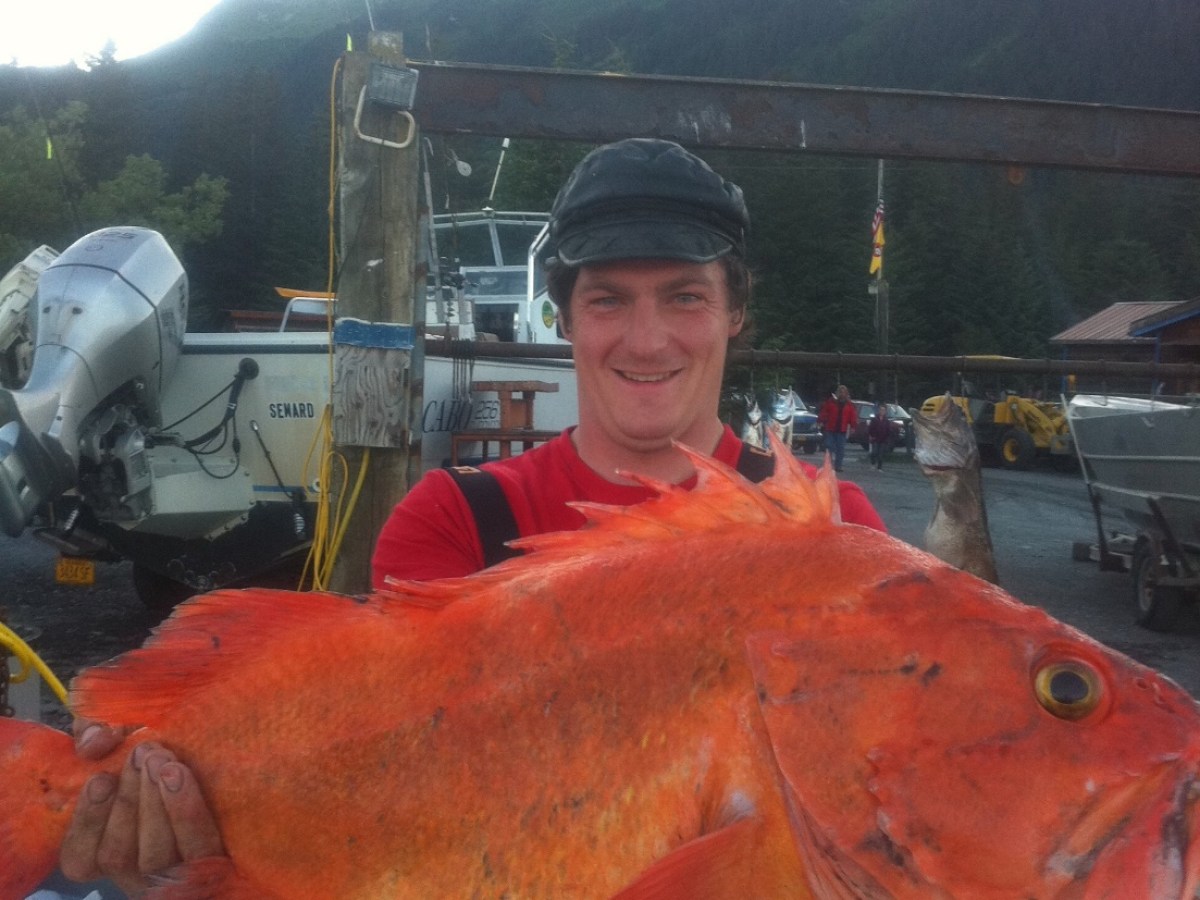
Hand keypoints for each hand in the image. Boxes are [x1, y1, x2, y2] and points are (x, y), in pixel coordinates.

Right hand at [60, 723, 224, 895]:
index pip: (79, 860)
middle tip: (143, 754)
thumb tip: (95, 742)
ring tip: (166, 763)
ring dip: (157, 807)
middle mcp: (134, 874)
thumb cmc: (159, 750)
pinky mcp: (213, 867)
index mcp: (104, 852)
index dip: (87, 822)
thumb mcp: (120, 736)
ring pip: (155, 859)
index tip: (101, 778)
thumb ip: (95, 734)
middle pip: (118, 857)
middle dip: (128, 802)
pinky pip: (199, 853)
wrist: (223, 753)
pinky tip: (182, 776)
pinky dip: (188, 813)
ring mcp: (173, 877)